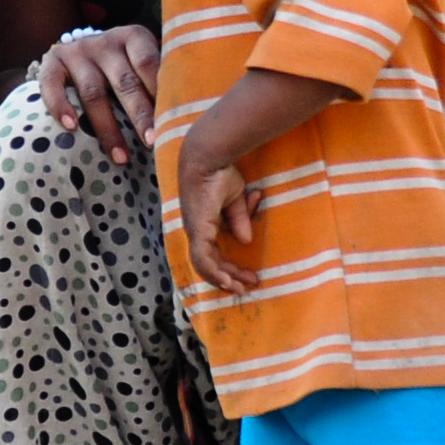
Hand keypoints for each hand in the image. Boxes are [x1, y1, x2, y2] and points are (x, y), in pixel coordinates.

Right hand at [37, 24, 161, 163]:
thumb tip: (189, 117)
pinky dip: (60, 106)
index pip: (148, 62)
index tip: (170, 120)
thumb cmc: (122, 65)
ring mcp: (76, 51)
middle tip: (152, 142)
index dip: (159, 91)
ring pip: (93, 92)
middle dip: (139, 115)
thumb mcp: (142, 63)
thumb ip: (161, 80)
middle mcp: (104, 41)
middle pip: (124, 81)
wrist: (79, 49)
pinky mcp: (51, 61)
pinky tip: (71, 128)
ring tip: (121, 157)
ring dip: (107, 128)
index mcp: (133, 37)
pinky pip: (52, 85)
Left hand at [177, 146, 261, 294]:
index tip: (249, 276)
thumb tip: (246, 240)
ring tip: (240, 288)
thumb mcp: (235, 199)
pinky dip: (214, 272)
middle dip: (230, 277)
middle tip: (248, 285)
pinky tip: (227, 281)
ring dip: (223, 278)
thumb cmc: (219, 173)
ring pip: (205, 265)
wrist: (209, 157)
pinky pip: (203, 258)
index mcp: (203, 224)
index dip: (229, 268)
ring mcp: (195, 231)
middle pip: (210, 263)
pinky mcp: (198, 229)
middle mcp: (196, 231)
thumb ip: (238, 219)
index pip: (214, 254)